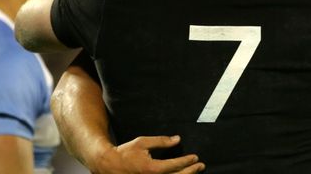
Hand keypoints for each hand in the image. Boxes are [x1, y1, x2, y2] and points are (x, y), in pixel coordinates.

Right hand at [90, 136, 205, 173]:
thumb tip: (177, 139)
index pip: (175, 165)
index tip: (195, 157)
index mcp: (152, 168)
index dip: (187, 161)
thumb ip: (161, 141)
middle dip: (191, 171)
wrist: (109, 166)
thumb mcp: (142, 142)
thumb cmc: (125, 152)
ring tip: (195, 172)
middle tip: (201, 166)